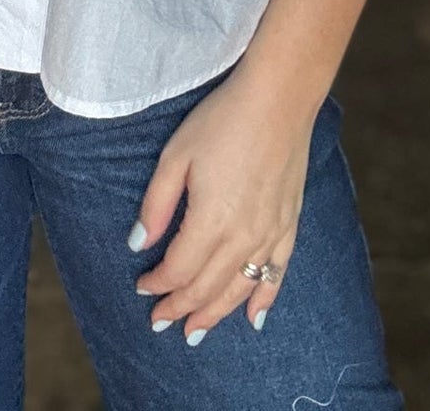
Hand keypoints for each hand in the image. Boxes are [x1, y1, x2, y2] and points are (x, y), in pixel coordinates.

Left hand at [127, 63, 313, 341]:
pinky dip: (264, 300)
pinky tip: (254, 318)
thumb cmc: (222, 120)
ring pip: (240, 289)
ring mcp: (271, 233)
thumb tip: (139, 244)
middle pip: (207, 287)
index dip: (158, 285)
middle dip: (181, 308)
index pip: (179, 270)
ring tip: (195, 331)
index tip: (142, 288)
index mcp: (211, 220)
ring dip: (215, 314)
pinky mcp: (290, 223)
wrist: (279, 97)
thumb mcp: (176, 155)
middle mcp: (243, 237)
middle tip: (161, 323)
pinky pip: (277, 274)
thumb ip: (157, 204)